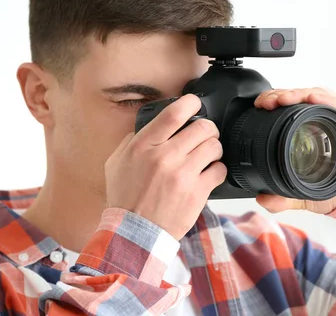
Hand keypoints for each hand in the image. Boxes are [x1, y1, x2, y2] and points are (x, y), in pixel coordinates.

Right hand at [104, 94, 226, 239]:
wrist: (134, 232)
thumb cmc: (125, 197)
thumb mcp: (116, 162)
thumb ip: (132, 139)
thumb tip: (151, 124)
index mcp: (143, 146)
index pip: (173, 114)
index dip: (190, 103)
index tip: (195, 103)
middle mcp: (164, 157)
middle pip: (202, 127)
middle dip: (207, 129)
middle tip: (205, 135)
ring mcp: (182, 175)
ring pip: (214, 146)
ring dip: (213, 148)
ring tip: (208, 154)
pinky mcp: (197, 192)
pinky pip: (219, 170)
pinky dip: (217, 169)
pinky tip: (209, 173)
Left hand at [254, 88, 335, 214]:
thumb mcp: (305, 196)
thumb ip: (283, 198)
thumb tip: (262, 199)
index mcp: (314, 133)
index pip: (293, 108)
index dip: (276, 101)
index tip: (260, 104)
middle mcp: (329, 123)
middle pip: (303, 98)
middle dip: (283, 94)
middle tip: (267, 100)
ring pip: (321, 97)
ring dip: (300, 94)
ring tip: (284, 97)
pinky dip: (328, 101)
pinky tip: (312, 98)